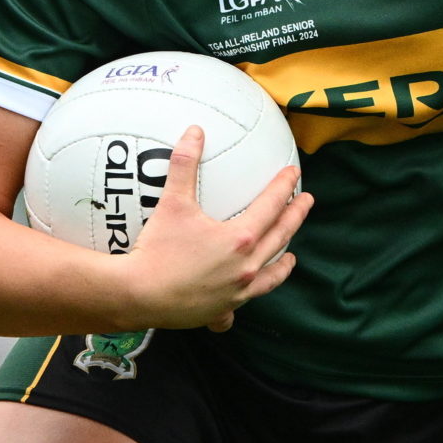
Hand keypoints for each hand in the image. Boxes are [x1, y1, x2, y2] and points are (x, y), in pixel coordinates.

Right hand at [119, 126, 311, 331]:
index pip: (271, 206)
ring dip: (282, 263)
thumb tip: (194, 131)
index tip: (295, 174)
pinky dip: (245, 301)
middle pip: (279, 237)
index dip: (284, 187)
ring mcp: (236, 292)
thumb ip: (185, 165)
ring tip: (291, 256)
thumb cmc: (156, 249)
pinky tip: (244, 296)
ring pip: (269, 276)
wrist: (136, 294)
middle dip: (295, 217)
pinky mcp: (220, 311)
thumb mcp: (172, 203)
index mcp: (240, 239)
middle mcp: (246, 267)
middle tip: (306, 202)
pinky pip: (238, 307)